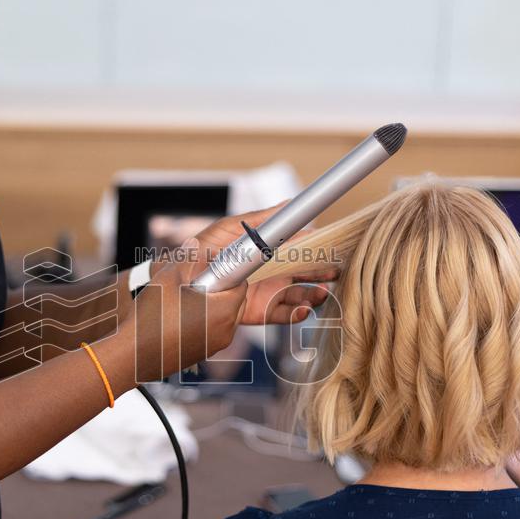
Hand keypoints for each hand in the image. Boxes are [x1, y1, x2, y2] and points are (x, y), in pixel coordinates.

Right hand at [124, 243, 247, 382]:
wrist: (133, 354)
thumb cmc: (151, 317)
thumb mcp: (168, 279)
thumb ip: (187, 259)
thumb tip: (194, 244)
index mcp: (223, 311)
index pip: (240, 284)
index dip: (226, 273)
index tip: (210, 269)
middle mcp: (225, 332)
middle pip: (235, 302)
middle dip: (220, 290)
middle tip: (196, 283)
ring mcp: (215, 346)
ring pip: (224, 318)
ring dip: (211, 306)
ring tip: (185, 301)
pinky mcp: (203, 354)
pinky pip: (212, 332)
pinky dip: (203, 322)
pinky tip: (179, 317)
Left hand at [167, 203, 338, 324]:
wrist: (182, 283)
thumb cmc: (203, 249)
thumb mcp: (228, 229)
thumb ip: (259, 220)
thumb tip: (289, 203)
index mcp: (268, 249)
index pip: (299, 246)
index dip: (317, 246)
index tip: (332, 246)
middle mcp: (271, 271)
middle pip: (306, 272)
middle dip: (323, 272)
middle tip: (337, 272)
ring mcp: (267, 292)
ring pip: (300, 294)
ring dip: (314, 294)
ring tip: (321, 294)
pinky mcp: (259, 311)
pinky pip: (284, 315)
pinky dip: (297, 314)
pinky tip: (303, 310)